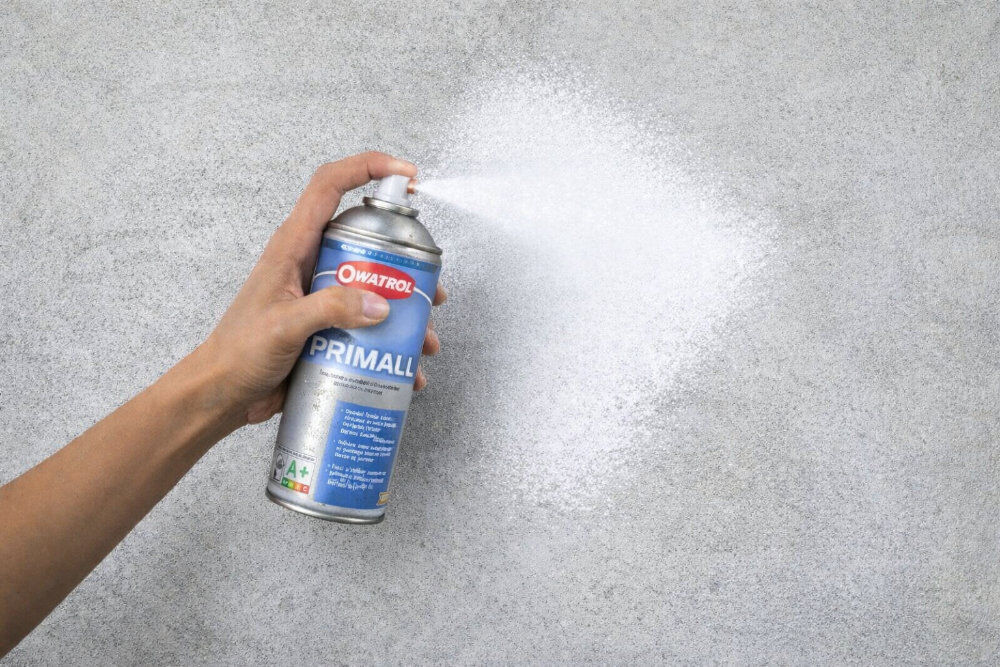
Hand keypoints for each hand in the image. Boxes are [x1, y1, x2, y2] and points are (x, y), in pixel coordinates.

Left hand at [197, 152, 445, 423]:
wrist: (223, 394)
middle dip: (407, 260)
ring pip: (375, 287)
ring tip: (424, 337)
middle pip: (367, 240)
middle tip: (429, 286)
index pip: (330, 185)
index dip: (368, 168)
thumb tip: (379, 304)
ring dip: (405, 311)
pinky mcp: (329, 326)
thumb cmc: (238, 353)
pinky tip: (406, 370)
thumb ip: (330, 309)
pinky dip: (392, 344)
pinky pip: (369, 325)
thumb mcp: (284, 326)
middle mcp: (312, 264)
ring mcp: (322, 295)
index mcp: (294, 247)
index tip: (407, 176)